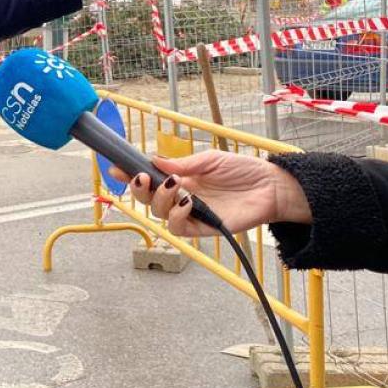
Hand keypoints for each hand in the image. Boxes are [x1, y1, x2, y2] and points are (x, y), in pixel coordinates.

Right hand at [112, 150, 311, 236]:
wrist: (271, 187)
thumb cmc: (244, 171)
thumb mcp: (209, 160)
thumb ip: (182, 163)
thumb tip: (154, 160)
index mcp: (180, 178)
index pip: (149, 178)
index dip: (130, 174)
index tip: (116, 167)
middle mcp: (180, 197)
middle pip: (147, 199)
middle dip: (138, 189)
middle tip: (142, 177)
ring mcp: (190, 213)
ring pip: (158, 214)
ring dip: (158, 200)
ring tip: (172, 184)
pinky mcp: (203, 227)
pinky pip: (178, 227)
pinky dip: (176, 215)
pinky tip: (186, 202)